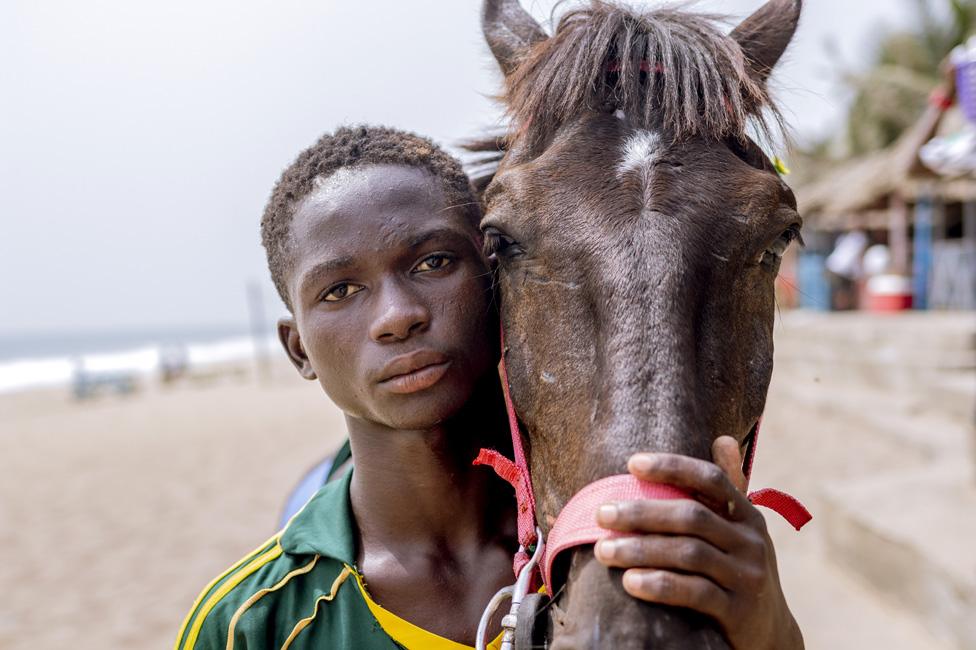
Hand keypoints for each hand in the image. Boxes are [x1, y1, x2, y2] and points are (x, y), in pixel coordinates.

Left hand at [593, 436, 802, 649]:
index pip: (712, 479)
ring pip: (688, 554)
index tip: (631, 463)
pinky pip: (695, 593)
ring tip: (603, 551)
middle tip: (601, 514)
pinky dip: (659, 585)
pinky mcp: (738, 612)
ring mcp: (747, 577)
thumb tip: (723, 439)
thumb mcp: (740, 531)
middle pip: (691, 517)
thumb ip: (728, 490)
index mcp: (748, 515)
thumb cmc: (740, 571)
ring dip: (640, 550)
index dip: (673, 467)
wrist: (772, 634)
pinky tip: (630, 582)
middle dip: (641, 513)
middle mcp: (751, 542)